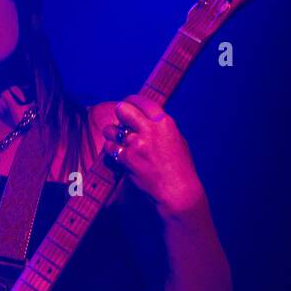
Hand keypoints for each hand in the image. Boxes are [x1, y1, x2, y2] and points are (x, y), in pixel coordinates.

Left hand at [101, 96, 206, 217]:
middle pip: (122, 109)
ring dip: (112, 133)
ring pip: (111, 129)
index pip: (141, 101)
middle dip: (119, 114)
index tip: (127, 105)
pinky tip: (118, 152)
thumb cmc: (180, 166)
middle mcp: (150, 130)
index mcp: (164, 122)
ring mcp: (137, 144)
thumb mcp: (176, 138)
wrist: (177, 190)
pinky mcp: (127, 159)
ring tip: (118, 139)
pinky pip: (109, 147)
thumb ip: (160, 126)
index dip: (131, 102)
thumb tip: (144, 116)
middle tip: (121, 121)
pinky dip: (111, 149)